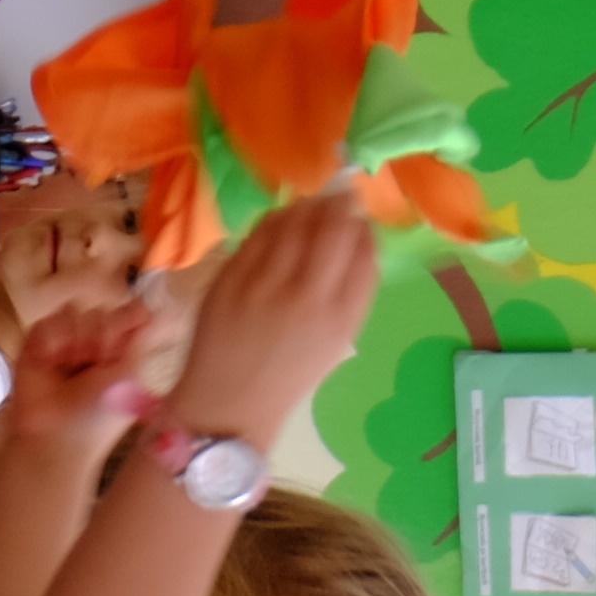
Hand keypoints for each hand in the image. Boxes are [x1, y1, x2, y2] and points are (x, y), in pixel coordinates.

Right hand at [0, 295, 155, 459]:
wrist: (53, 437)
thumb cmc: (98, 416)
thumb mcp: (130, 377)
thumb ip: (142, 340)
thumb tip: (161, 310)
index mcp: (120, 354)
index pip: (128, 316)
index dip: (127, 320)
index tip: (123, 342)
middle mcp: (93, 346)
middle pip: (102, 310)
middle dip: (100, 337)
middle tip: (96, 366)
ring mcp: (64, 343)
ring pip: (74, 311)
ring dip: (75, 340)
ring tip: (71, 368)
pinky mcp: (36, 343)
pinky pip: (47, 321)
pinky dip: (51, 342)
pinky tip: (50, 363)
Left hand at [160, 184, 376, 452]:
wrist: (231, 401)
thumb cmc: (288, 370)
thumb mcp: (336, 337)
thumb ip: (350, 289)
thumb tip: (358, 234)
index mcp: (342, 318)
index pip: (364, 253)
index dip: (363, 225)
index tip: (358, 213)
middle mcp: (307, 297)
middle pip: (331, 229)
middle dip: (338, 204)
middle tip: (337, 194)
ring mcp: (265, 284)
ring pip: (293, 222)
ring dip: (305, 206)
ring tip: (309, 205)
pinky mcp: (230, 276)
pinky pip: (258, 233)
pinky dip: (273, 219)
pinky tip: (279, 220)